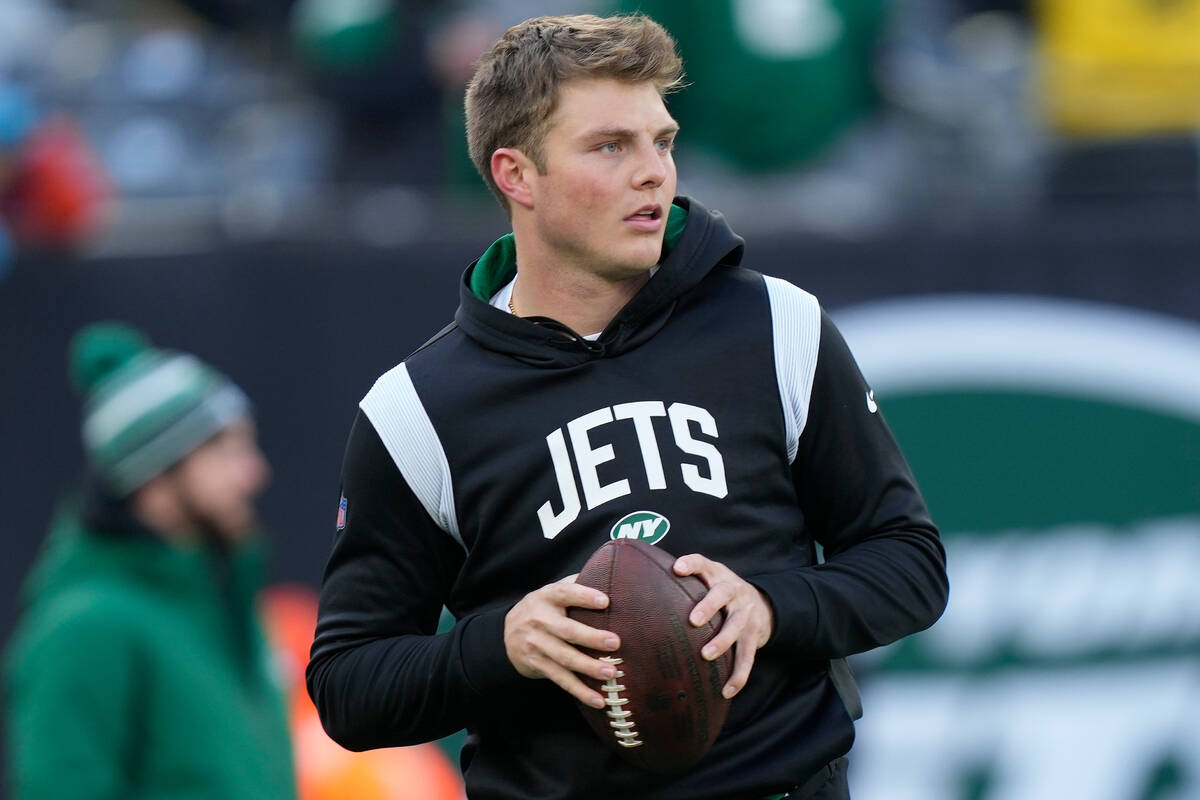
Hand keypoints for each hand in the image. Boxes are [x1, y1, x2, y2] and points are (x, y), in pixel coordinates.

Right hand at [504, 574, 621, 708]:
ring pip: (565, 658)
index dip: (584, 596)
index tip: (605, 601)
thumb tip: (609, 574)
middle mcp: (539, 620)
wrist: (506, 633)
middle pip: (567, 630)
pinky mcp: (538, 665)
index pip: (565, 593)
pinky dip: (580, 691)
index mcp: (547, 597)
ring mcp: (537, 644)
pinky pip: (561, 679)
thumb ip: (575, 584)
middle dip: (591, 638)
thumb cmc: (542, 609)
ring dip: (588, 668)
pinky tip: (598, 700)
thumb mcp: (551, 592)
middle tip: (615, 643)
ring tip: (611, 673)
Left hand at [674, 554, 774, 698]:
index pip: (703, 563)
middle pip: (723, 595)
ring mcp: (746, 614)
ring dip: (722, 641)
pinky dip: (738, 675)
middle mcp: (734, 591)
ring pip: (736, 626)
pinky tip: (726, 690)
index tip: (677, 568)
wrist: (762, 603)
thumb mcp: (708, 579)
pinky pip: (748, 656)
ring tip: (707, 655)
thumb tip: (639, 590)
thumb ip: (683, 582)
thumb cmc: (720, 592)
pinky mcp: (754, 636)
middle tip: (693, 621)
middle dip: (709, 606)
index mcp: (717, 575)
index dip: (691, 564)